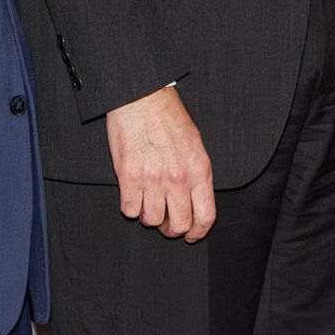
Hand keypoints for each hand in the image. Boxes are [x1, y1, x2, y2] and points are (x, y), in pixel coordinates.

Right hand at [108, 85, 215, 240]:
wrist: (143, 99)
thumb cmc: (169, 119)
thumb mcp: (195, 146)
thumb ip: (197, 174)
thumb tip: (195, 200)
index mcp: (200, 171)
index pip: (205, 216)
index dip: (197, 232)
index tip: (190, 236)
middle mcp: (179, 178)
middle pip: (178, 224)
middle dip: (170, 228)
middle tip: (164, 223)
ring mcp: (154, 178)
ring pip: (151, 220)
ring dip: (148, 216)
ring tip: (146, 202)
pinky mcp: (129, 176)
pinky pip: (129, 209)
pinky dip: (129, 206)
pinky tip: (132, 194)